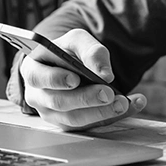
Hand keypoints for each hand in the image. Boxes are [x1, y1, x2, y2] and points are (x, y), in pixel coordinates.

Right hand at [20, 29, 146, 130]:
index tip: (75, 79)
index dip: (55, 79)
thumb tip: (105, 75)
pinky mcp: (69, 124)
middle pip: (59, 102)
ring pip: (74, 119)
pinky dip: (113, 116)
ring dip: (101, 113)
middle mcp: (37, 95)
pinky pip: (90, 125)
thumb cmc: (68, 52)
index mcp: (32, 69)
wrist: (70, 66)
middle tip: (109, 93)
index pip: (37, 77)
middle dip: (86, 99)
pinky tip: (132, 105)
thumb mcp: (78, 40)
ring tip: (124, 102)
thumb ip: (90, 51)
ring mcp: (51, 113)